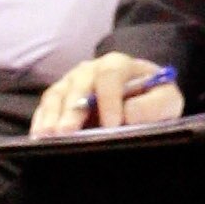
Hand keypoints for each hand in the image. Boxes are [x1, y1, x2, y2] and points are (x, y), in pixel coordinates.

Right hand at [29, 49, 185, 136]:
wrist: (141, 94)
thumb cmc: (152, 99)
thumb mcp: (166, 101)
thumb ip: (153, 106)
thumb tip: (127, 115)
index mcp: (121, 66)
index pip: (111, 77)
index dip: (110, 100)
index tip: (112, 125)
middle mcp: (92, 69)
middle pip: (79, 84)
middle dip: (73, 109)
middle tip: (66, 133)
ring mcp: (73, 81)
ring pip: (58, 94)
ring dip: (51, 116)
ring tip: (46, 137)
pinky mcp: (60, 96)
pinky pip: (46, 105)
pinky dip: (41, 120)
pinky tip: (38, 137)